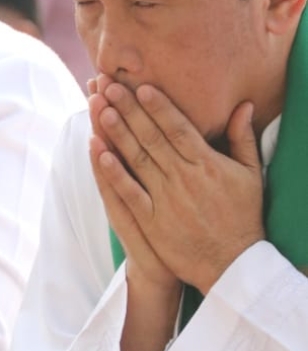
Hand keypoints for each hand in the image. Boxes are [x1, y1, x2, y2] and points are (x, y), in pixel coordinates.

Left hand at [93, 80, 264, 291]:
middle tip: (111, 87)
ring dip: (117, 133)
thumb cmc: (242, 216)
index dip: (159, 107)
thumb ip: (242, 138)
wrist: (233, 263)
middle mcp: (184, 178)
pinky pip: (129, 193)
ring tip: (100, 109)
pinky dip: (113, 172)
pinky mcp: (152, 221)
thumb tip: (243, 106)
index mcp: (207, 164)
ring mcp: (166, 200)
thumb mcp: (251, 175)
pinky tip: (99, 152)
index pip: (178, 128)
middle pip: (152, 138)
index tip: (141, 86)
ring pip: (137, 160)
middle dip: (130, 110)